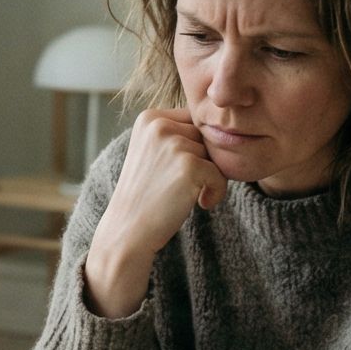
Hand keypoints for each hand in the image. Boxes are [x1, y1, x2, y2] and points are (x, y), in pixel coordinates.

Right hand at [83, 111, 224, 316]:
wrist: (128, 231)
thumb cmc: (145, 196)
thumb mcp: (152, 152)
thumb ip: (179, 134)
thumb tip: (222, 128)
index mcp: (150, 118)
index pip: (194, 121)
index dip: (195, 148)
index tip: (179, 171)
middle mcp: (160, 125)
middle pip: (206, 135)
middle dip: (204, 161)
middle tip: (186, 185)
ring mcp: (174, 144)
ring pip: (215, 154)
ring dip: (211, 177)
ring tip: (189, 195)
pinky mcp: (189, 165)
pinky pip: (221, 174)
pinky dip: (217, 192)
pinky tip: (201, 204)